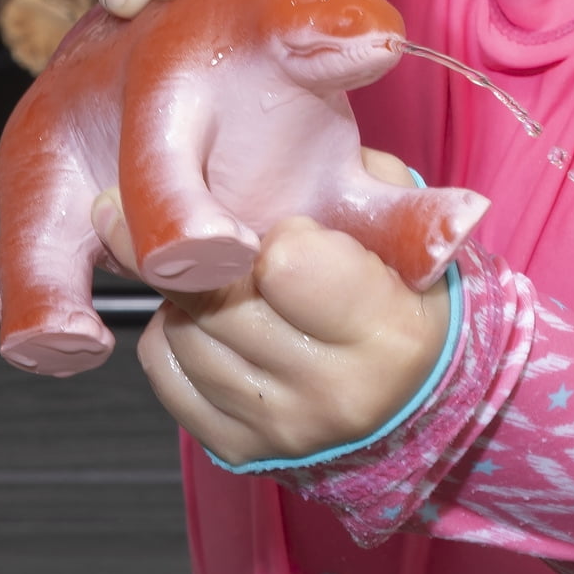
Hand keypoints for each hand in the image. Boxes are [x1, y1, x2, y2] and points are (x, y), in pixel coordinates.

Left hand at [104, 155, 452, 465]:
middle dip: (195, 247)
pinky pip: (164, 367)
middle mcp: (331, 389)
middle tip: (157, 207)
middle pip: (219, 296)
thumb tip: (284, 125)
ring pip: (182, 328)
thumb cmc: (406, 296)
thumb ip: (357, 186)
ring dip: (185, 288)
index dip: (277, 233)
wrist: (415, 400)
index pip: (286, 263)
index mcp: (385, 331)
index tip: (286, 230)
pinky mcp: (237, 448)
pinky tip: (202, 313)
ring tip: (204, 265)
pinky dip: (172, 331)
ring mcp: (280, 427)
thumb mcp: (407, 232)